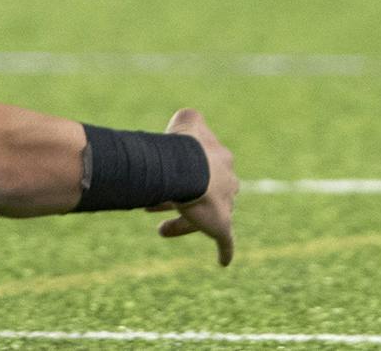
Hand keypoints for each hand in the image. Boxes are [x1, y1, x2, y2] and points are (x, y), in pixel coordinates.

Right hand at [153, 108, 236, 264]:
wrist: (190, 168)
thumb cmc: (184, 145)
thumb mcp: (187, 120)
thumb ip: (190, 118)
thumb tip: (188, 120)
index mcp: (222, 159)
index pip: (203, 167)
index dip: (181, 172)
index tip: (163, 179)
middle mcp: (227, 183)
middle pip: (204, 193)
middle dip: (181, 198)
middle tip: (152, 206)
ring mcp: (226, 206)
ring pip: (206, 216)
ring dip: (183, 222)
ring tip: (161, 229)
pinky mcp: (223, 227)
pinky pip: (227, 242)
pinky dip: (225, 252)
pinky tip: (223, 262)